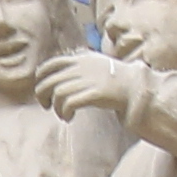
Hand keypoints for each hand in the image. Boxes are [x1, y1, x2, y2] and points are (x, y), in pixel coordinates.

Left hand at [36, 51, 150, 119]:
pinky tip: (69, 117)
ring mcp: (87, 81)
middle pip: (49, 81)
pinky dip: (64, 112)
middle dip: (42, 95)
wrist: (136, 86)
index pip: (51, 64)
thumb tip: (59, 74)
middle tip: (47, 105)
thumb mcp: (96, 63)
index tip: (40, 87)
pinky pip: (68, 104)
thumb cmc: (116, 78)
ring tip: (62, 114)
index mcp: (80, 59)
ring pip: (57, 94)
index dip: (40, 77)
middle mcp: (81, 68)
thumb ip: (79, 65)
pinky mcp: (93, 94)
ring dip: (55, 107)